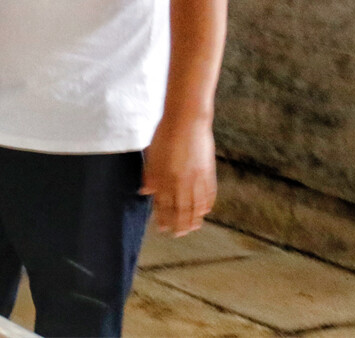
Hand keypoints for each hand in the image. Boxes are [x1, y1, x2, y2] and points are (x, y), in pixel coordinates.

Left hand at [140, 115, 216, 236]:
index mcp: (164, 177)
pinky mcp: (208, 172)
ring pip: (196, 205)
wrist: (187, 119)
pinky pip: (208, 193)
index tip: (162, 228)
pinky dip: (206, 204)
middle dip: (178, 224)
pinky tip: (205, 211)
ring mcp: (196, 178)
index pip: (163, 204)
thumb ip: (150, 175)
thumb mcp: (151, 154)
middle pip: (180, 209)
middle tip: (177, 234)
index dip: (163, 218)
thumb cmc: (165, 134)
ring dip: (193, 219)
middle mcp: (180, 181)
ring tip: (191, 228)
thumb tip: (146, 192)